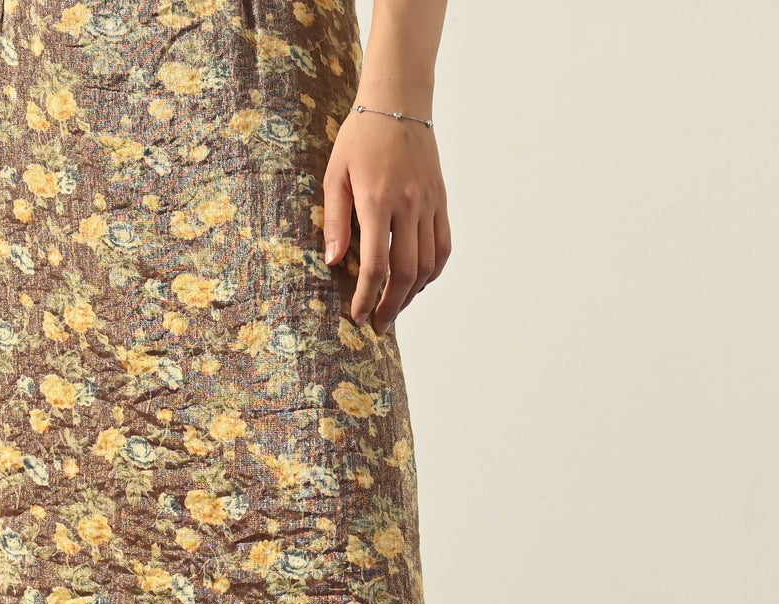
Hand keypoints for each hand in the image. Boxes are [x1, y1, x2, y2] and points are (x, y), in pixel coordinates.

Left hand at [323, 110, 450, 331]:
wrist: (399, 102)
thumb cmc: (360, 138)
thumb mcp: (335, 175)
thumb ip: (335, 220)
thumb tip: (334, 262)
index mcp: (378, 200)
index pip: (377, 264)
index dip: (367, 297)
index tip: (357, 316)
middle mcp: (409, 205)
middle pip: (406, 272)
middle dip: (391, 307)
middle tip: (377, 326)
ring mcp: (429, 204)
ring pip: (429, 264)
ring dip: (412, 294)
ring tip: (394, 309)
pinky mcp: (441, 201)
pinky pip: (443, 246)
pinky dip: (432, 272)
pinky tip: (415, 283)